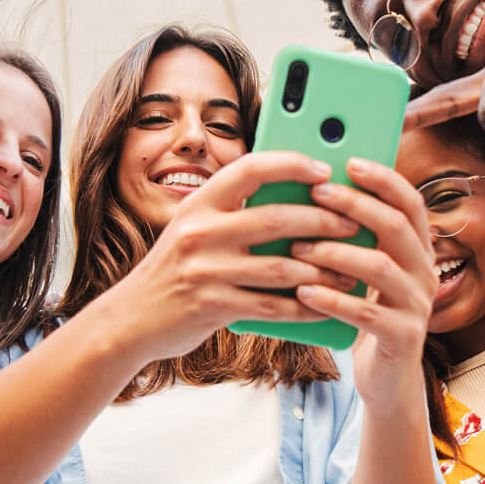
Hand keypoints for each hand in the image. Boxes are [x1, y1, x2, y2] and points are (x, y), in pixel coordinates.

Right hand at [113, 151, 360, 360]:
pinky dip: (305, 307)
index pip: (251, 168)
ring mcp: (206, 270)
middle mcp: (200, 231)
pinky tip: (326, 306)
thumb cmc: (175, 269)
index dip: (292, 164)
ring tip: (351, 271)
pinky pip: (272, 307)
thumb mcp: (193, 228)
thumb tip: (296, 196)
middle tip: (354, 223)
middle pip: (277, 219)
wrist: (131, 319)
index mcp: (199, 203)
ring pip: (281, 267)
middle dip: (323, 220)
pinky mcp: (213, 306)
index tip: (324, 169)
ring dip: (323, 270)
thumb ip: (233, 211)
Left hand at [288, 158, 436, 415]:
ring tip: (298, 248)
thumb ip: (352, 238)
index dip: (383, 179)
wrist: (386, 378)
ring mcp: (417, 306)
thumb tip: (309, 192)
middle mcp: (424, 273)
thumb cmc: (364, 313)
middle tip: (316, 193)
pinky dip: (333, 300)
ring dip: (336, 253)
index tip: (349, 161)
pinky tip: (303, 293)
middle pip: (396, 226)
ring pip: (380, 267)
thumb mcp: (364, 272)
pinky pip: (367, 313)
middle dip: (355, 205)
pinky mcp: (403, 337)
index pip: (410, 203)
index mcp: (417, 250)